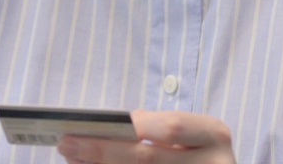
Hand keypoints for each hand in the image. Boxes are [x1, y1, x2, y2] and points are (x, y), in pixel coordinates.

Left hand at [57, 110, 234, 163]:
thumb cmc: (191, 152)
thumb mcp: (186, 135)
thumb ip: (155, 130)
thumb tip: (100, 132)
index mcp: (214, 137)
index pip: (172, 126)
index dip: (136, 124)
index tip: (103, 123)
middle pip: (148, 159)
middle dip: (102, 149)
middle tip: (67, 142)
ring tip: (72, 159)